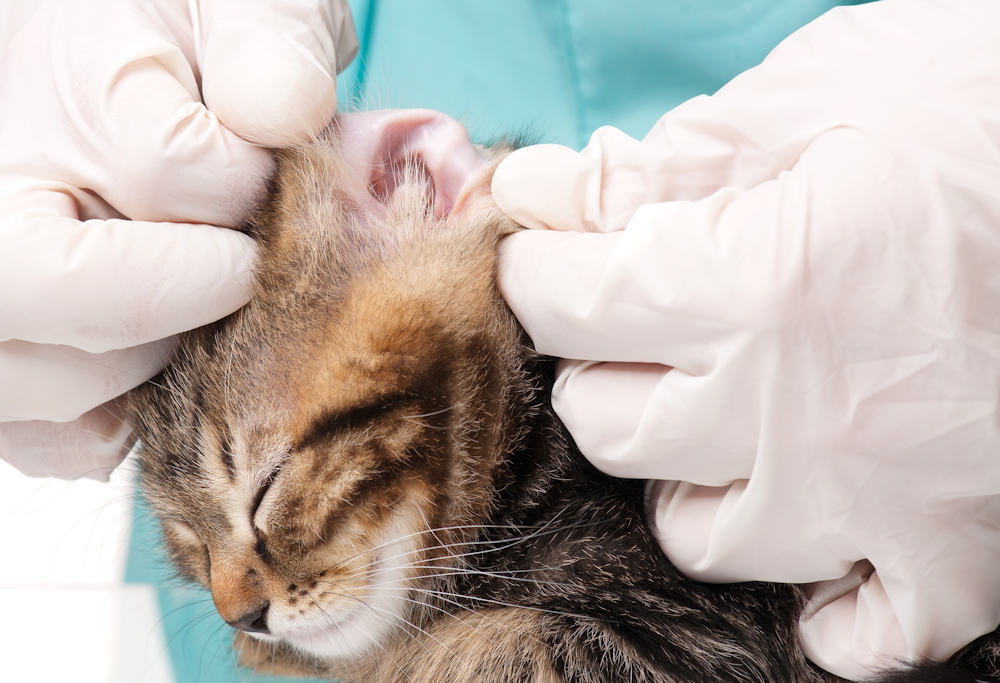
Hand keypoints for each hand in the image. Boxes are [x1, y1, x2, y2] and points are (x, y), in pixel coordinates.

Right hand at [0, 0, 356, 479]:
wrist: (140, 67)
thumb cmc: (203, 45)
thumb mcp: (249, 10)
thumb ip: (267, 49)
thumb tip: (280, 113)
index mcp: (70, 88)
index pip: (169, 171)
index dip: (246, 194)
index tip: (267, 181)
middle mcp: (1, 189)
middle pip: (53, 285)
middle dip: (176, 299)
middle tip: (231, 272)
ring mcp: (5, 282)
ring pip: (47, 381)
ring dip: (151, 369)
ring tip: (188, 310)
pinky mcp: (14, 355)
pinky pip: (51, 436)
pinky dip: (117, 426)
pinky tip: (153, 366)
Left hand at [493, 0, 999, 677]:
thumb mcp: (832, 94)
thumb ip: (674, 157)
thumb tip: (549, 188)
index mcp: (756, 286)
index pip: (564, 302)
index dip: (537, 268)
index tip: (545, 250)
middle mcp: (796, 416)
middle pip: (608, 424)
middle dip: (597, 363)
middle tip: (633, 318)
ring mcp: (878, 507)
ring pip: (694, 531)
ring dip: (681, 472)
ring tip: (722, 414)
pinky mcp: (962, 565)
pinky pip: (847, 634)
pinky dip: (814, 593)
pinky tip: (821, 525)